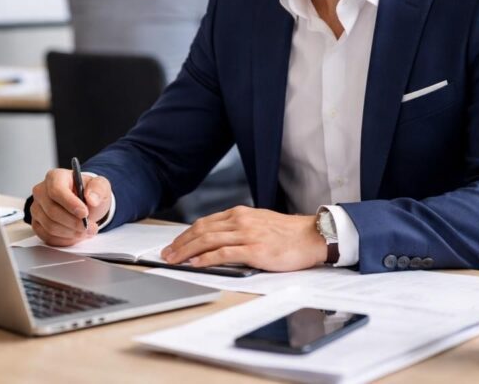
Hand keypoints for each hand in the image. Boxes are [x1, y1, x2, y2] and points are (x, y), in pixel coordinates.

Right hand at [30, 169, 111, 245]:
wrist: (85, 204)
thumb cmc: (89, 193)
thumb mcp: (100, 186)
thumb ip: (98, 188)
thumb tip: (92, 198)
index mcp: (55, 177)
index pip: (56, 190)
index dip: (70, 204)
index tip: (85, 213)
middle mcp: (41, 191)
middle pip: (52, 211)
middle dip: (74, 223)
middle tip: (91, 227)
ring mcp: (37, 209)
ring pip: (50, 226)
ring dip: (71, 232)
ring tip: (86, 231)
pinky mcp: (37, 224)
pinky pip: (47, 237)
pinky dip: (64, 240)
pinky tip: (75, 235)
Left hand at [160, 206, 326, 271]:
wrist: (312, 236)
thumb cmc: (288, 234)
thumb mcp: (259, 223)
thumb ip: (239, 228)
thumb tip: (217, 242)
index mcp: (240, 214)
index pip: (205, 223)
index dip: (186, 234)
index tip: (174, 244)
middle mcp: (240, 221)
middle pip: (201, 230)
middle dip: (180, 243)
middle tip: (166, 254)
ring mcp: (247, 235)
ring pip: (208, 241)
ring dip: (187, 251)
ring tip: (174, 260)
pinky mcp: (254, 250)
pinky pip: (223, 253)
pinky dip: (206, 259)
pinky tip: (195, 264)